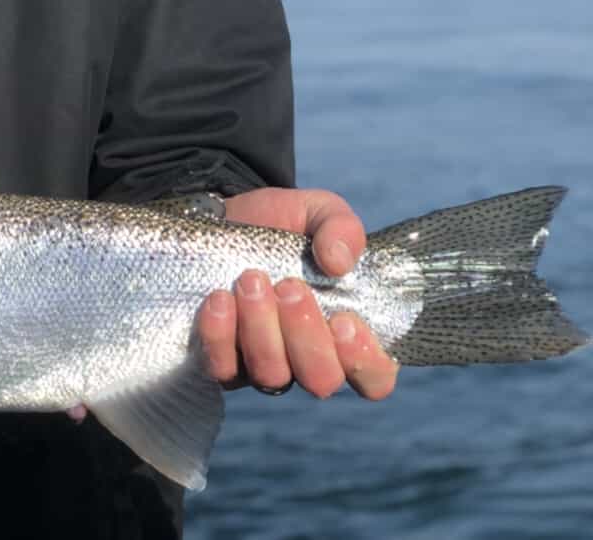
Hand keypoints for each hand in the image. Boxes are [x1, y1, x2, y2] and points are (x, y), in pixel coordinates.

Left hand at [195, 188, 398, 400]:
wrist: (227, 219)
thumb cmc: (286, 225)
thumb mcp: (320, 212)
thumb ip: (342, 229)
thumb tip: (339, 262)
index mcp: (348, 333)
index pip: (374, 377)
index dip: (363, 360)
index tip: (345, 320)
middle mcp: (309, 359)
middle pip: (321, 380)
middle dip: (306, 336)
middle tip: (289, 286)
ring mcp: (265, 364)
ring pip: (272, 375)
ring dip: (262, 328)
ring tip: (250, 280)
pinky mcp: (224, 360)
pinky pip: (224, 368)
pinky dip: (220, 336)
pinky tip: (218, 299)